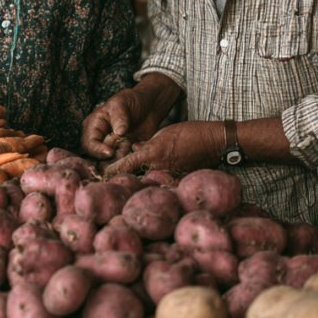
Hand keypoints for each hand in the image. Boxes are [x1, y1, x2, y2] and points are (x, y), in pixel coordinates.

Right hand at [81, 88, 162, 159]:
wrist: (149, 106)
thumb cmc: (130, 101)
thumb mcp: (121, 102)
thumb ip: (119, 116)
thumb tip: (119, 132)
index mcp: (94, 126)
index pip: (89, 143)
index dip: (97, 150)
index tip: (110, 151)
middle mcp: (102, 138)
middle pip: (98, 155)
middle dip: (110, 157)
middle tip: (124, 149)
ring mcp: (115, 146)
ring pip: (112, 161)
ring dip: (122, 158)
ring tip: (132, 146)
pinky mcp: (127, 152)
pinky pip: (127, 161)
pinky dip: (132, 158)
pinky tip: (138, 148)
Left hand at [104, 121, 224, 176]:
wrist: (215, 141)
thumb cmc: (189, 132)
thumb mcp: (163, 133)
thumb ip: (147, 144)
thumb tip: (136, 149)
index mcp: (152, 153)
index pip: (127, 165)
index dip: (113, 170)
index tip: (103, 176)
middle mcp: (158, 167)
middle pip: (136, 177)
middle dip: (126, 179)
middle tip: (113, 182)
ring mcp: (169, 176)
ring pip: (149, 181)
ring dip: (141, 182)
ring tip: (129, 184)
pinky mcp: (179, 180)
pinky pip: (163, 182)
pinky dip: (156, 182)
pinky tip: (153, 182)